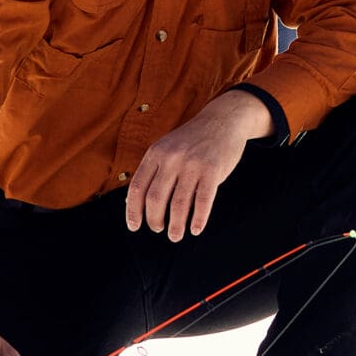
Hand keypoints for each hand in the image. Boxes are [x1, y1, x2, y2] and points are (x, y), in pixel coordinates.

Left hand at [127, 91, 273, 240]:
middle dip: (154, 220)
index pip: (138, 187)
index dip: (133, 211)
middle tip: (158, 229)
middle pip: (155, 198)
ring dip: (175, 225)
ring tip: (175, 236)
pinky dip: (198, 219)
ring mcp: (193, 164)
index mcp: (156, 153)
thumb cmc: (193, 140)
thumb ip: (152, 171)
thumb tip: (132, 203)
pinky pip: (203, 201)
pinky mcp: (213, 170)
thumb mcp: (166, 148)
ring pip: (179, 204)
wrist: (223, 119)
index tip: (134, 226)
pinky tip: (196, 229)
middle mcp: (172, 158)